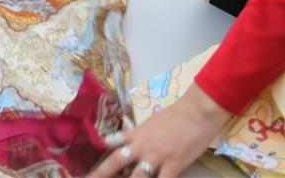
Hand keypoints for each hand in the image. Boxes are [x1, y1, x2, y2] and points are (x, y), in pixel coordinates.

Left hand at [95, 84, 229, 177]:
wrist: (196, 113)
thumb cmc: (176, 115)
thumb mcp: (151, 123)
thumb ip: (138, 133)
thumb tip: (128, 139)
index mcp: (135, 134)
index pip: (112, 144)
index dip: (100, 155)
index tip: (88, 166)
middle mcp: (141, 146)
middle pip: (116, 162)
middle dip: (101, 173)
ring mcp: (156, 157)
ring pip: (137, 177)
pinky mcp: (174, 165)